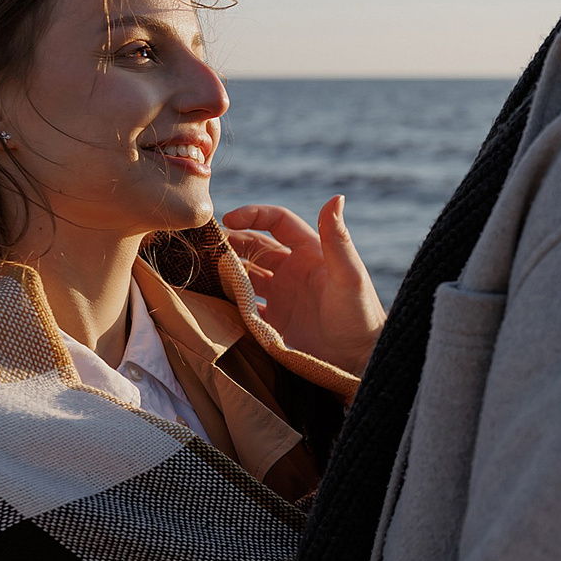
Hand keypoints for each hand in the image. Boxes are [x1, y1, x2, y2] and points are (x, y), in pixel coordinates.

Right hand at [221, 195, 384, 374]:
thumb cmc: (360, 316)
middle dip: (231, 242)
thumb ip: (338, 240)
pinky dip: (227, 301)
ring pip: (246, 275)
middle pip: (255, 247)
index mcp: (311, 252)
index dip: (253, 215)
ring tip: (201, 267)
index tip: (228, 219)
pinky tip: (210, 300)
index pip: (277, 222)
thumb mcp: (349, 276)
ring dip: (225, 270)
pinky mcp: (274, 323)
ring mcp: (282, 297)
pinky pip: (244, 306)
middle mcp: (293, 271)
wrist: (358, 363)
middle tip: (204, 245)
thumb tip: (336, 197)